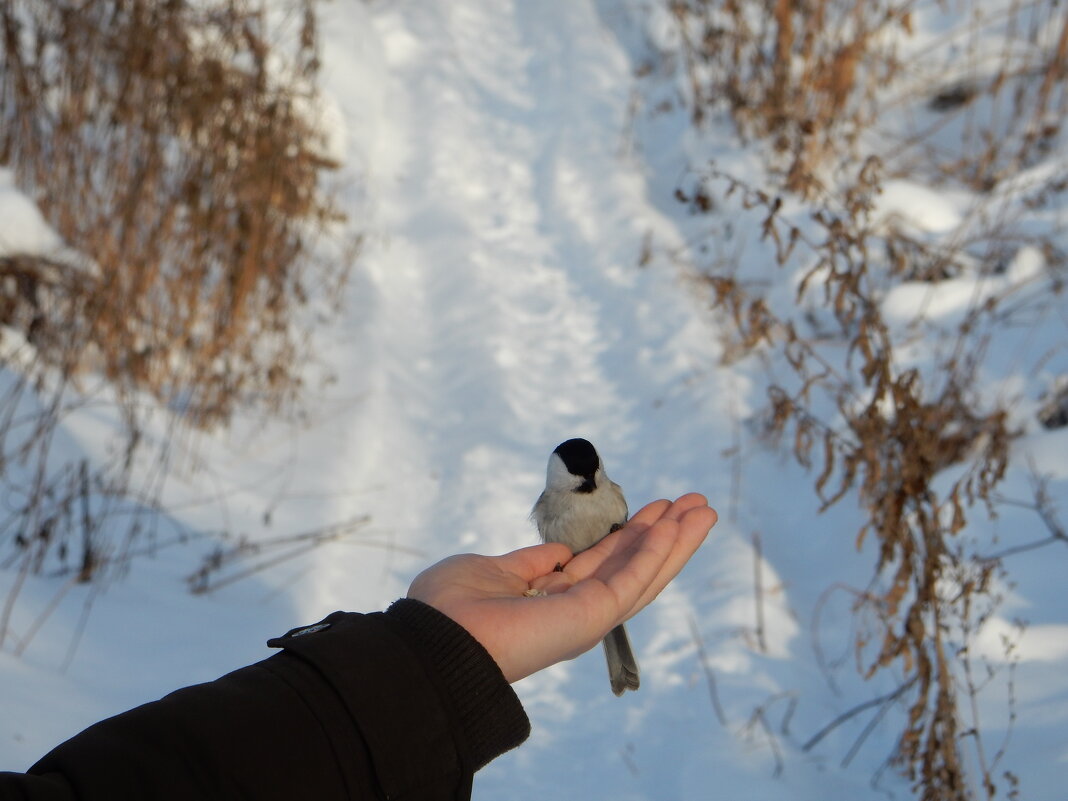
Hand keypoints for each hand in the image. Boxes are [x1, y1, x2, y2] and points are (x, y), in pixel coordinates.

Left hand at [406, 493, 716, 682]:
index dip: (632, 535)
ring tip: (703, 509)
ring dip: (676, 541)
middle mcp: (576, 610)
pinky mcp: (594, 615)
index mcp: (552, 600)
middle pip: (634, 566)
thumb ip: (529, 563)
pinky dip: (657, 552)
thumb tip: (559, 554)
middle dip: (666, 535)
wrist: (439, 637)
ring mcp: (588, 616)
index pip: (605, 564)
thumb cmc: (451, 608)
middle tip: (696, 503)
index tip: (656, 509)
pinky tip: (675, 526)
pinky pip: (633, 578)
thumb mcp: (494, 571)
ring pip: (645, 573)